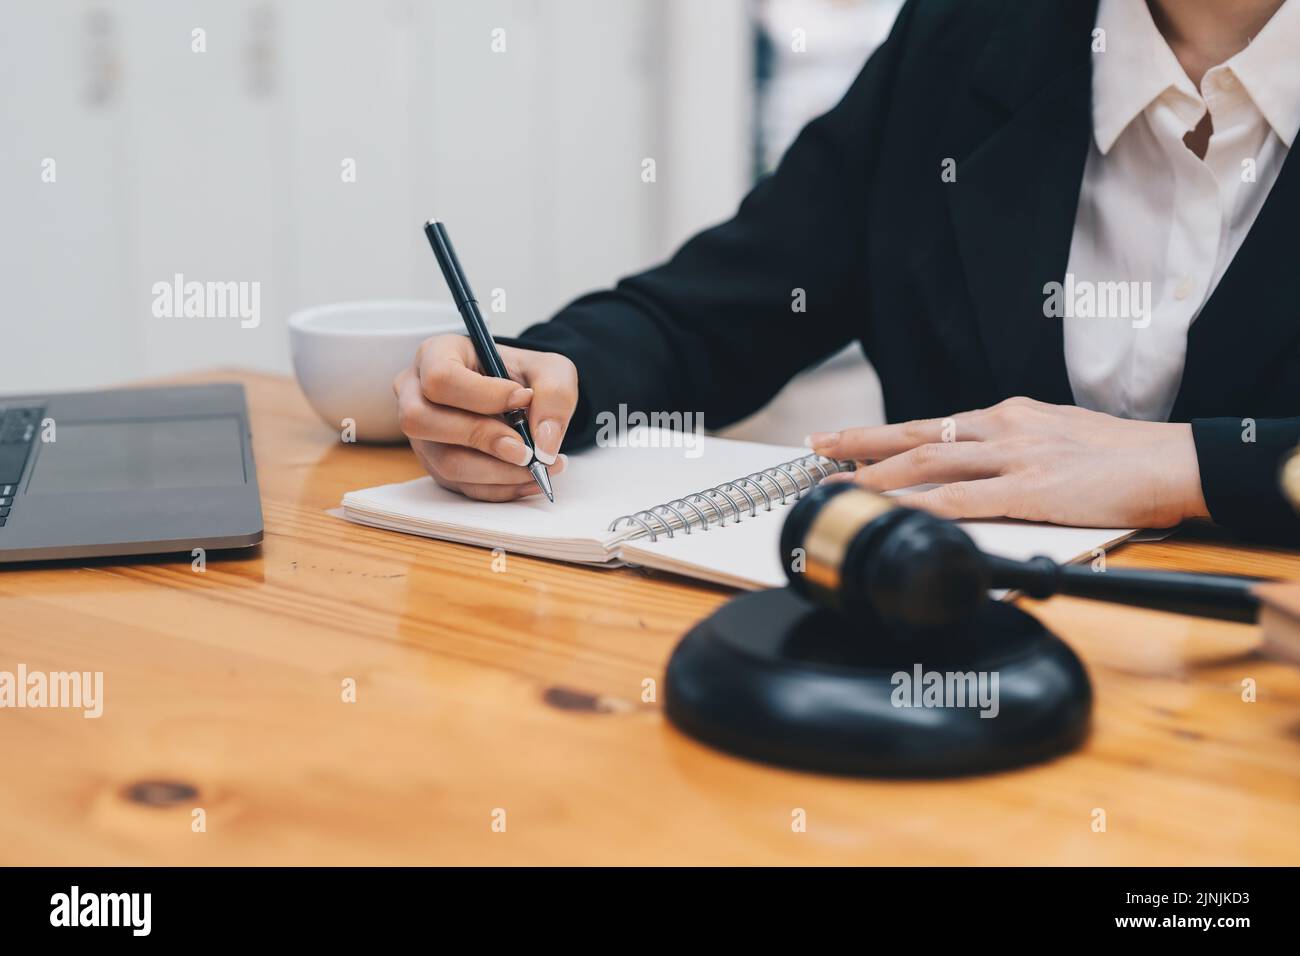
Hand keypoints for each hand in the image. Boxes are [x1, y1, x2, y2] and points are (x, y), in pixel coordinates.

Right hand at [394, 334, 578, 500]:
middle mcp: (416, 394)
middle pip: (424, 421)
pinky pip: (463, 486)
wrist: (522, 399)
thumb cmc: (526, 377)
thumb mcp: (551, 370)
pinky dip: (501, 488)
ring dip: (498, 471)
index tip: (523, 400)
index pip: (441, 377)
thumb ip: (554, 396)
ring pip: (445, 462)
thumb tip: (543, 444)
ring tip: (539, 466)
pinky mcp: (437, 466)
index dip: (482, 395)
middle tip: (527, 448)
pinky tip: (530, 478)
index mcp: (436, 355)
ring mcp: (422, 435)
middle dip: (483, 439)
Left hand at [810, 397, 1209, 527]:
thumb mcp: (1056, 438)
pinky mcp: (1032, 491)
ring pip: (930, 460)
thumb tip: (977, 470)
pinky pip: (966, 499)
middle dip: (861, 443)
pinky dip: (924, 504)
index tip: (844, 440)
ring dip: (877, 473)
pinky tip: (895, 512)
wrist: (1174, 462)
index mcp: (1008, 416)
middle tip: (816, 447)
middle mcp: (1004, 428)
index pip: (933, 424)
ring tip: (837, 483)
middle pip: (917, 433)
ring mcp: (1016, 458)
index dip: (883, 435)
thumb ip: (1012, 450)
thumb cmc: (1122, 457)